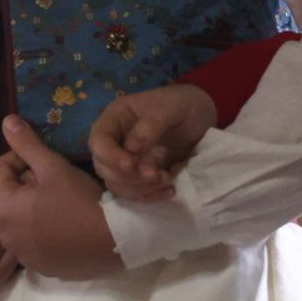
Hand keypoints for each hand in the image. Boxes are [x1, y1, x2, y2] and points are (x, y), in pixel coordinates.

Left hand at [0, 117, 122, 279]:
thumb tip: (6, 121)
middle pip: (7, 196)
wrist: (113, 239)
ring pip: (19, 220)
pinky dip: (42, 230)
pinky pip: (32, 241)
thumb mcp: (54, 166)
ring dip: (32, 207)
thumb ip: (27, 143)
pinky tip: (64, 224)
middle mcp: (5, 235)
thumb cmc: (80, 198)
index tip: (44, 159)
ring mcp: (22, 255)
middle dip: (24, 183)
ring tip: (59, 200)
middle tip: (53, 179)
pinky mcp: (39, 266)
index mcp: (3, 207)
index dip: (20, 158)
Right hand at [89, 83, 215, 201]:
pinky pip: (134, 193)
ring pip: (117, 184)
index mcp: (116, 117)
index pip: (98, 141)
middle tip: (158, 175)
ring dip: (141, 188)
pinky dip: (150, 195)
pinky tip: (171, 190)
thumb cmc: (184, 105)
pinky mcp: (139, 176)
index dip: (110, 156)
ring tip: (167, 180)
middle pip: (103, 167)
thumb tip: (131, 149)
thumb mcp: (172, 107)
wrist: (202, 118)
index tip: (131, 164)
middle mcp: (115, 140)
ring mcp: (126, 160)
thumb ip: (152, 124)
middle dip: (129, 177)